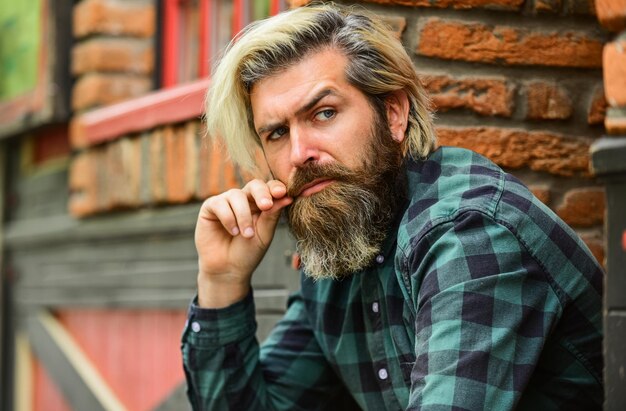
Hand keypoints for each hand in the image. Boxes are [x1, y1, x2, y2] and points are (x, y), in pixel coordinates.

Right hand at [194, 179, 292, 307]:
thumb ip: (272, 216)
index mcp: (260, 204)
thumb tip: (286, 197)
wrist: (227, 270)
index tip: (282, 193)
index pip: (269, 188)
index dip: (275, 188)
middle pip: (254, 185)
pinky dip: (228, 218)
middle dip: (261, 193)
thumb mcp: (264, 235)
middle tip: (266, 205)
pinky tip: (233, 232)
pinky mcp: (210, 207)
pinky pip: (220, 204)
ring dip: (243, 215)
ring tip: (246, 235)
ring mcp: (227, 202)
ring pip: (236, 195)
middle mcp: (244, 200)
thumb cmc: (247, 253)